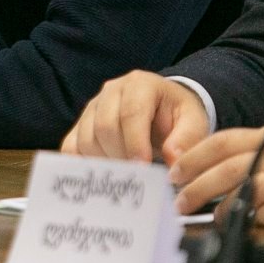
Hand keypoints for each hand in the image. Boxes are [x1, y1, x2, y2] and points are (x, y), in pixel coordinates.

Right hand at [60, 71, 209, 164]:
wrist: (163, 109)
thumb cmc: (177, 116)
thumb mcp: (193, 122)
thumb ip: (187, 139)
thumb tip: (173, 159)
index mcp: (140, 84)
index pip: (131, 112)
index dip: (135, 142)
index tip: (143, 167)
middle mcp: (111, 91)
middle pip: (104, 126)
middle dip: (120, 156)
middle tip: (136, 178)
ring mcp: (93, 107)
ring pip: (86, 138)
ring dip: (104, 162)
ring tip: (125, 176)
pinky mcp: (81, 124)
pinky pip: (71, 146)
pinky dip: (81, 164)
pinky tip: (98, 177)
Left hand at [169, 115, 263, 223]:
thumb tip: (225, 160)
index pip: (224, 142)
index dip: (195, 156)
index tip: (175, 171)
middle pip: (230, 168)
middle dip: (199, 185)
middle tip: (181, 201)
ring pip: (252, 189)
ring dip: (226, 206)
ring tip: (211, 218)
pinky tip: (253, 223)